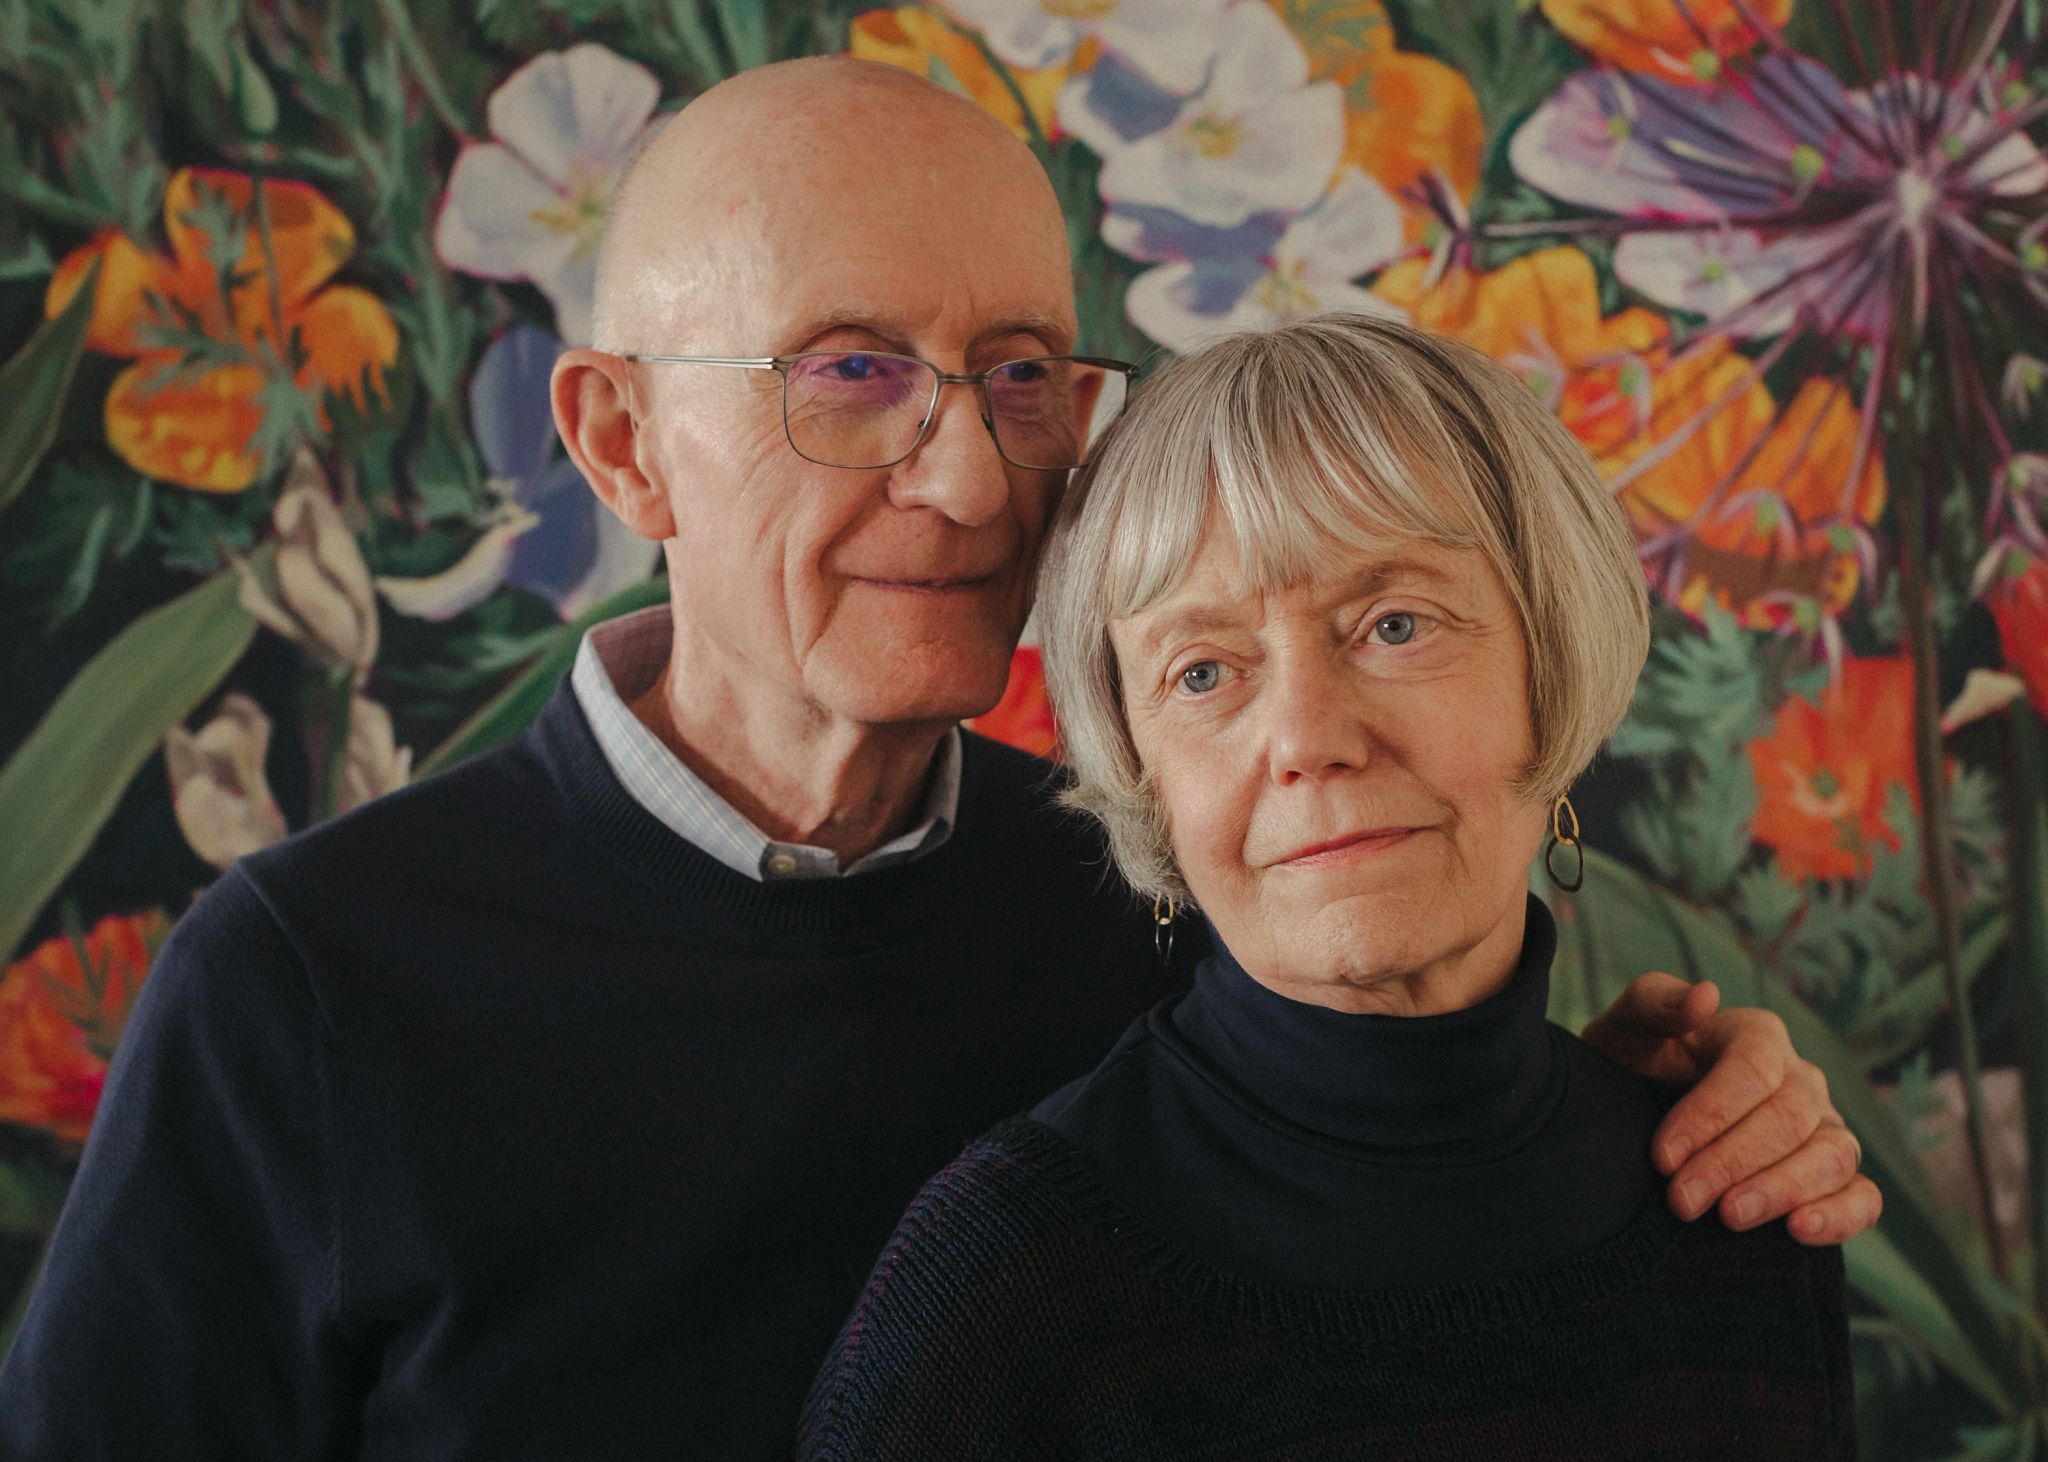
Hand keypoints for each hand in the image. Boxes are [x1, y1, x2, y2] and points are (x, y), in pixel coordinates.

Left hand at [1581, 973, 1882, 1245]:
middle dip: (1733, 1161)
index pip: (1753, 1069)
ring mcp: (1824, 1128)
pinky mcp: (1834, 1177)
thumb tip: (1705, 995)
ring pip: (1832, 1155)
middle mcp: (1800, 1079)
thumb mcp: (1625, 1030)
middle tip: (1683, 1201)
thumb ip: (1655, 1003)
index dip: (1710, 1114)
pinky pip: (1862, 1196)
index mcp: (1755, 1035)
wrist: (1634, 1116)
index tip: (1663, 1156)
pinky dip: (1841, 1215)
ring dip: (1782, 1189)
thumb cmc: (1633, 1067)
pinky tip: (1798, 1231)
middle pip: (1790, 1117)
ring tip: (1732, 1217)